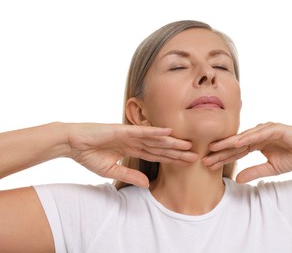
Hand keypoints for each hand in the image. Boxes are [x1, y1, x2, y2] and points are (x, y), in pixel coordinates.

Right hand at [67, 123, 197, 186]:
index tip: (186, 162)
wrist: (73, 144)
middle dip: (178, 152)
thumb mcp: (111, 170)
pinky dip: (156, 131)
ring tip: (188, 145)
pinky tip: (169, 132)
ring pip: (156, 140)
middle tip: (196, 155)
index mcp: (132, 149)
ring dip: (172, 142)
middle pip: (161, 148)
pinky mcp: (123, 130)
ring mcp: (130, 135)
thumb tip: (147, 185)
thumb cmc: (89, 155)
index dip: (172, 159)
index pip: (157, 155)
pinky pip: (143, 131)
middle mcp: (135, 141)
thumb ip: (130, 175)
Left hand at [202, 122, 291, 182]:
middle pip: (235, 144)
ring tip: (214, 148)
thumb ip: (254, 172)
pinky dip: (247, 137)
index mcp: (255, 144)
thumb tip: (237, 180)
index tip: (208, 164)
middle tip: (204, 157)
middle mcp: (257, 135)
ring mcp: (265, 130)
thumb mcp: (271, 168)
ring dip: (229, 142)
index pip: (235, 152)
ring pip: (243, 137)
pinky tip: (236, 142)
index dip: (222, 158)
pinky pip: (258, 134)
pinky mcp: (275, 128)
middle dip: (220, 151)